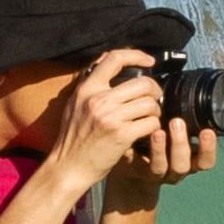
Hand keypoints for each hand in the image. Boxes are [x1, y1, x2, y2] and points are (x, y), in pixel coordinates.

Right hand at [42, 50, 165, 195]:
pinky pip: (150, 123)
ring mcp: (111, 117)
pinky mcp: (121, 135)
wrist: (68, 168)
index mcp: (87, 89)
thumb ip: (90, 87)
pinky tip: (147, 131)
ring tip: (150, 117)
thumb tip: (108, 66)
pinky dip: (154, 127)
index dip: (136, 55)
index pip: (114, 58)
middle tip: (154, 98)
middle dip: (155, 90)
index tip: (149, 61)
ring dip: (155, 111)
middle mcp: (99, 100)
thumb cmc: (72, 140)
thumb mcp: (74, 105)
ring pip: (149, 103)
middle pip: (142, 83)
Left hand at [108, 115, 218, 190]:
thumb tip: (179, 81)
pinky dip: (148, 151)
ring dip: (164, 148)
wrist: (131, 161)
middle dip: (182, 144)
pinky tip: (141, 137)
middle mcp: (176, 167)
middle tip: (177, 122)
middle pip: (187, 164)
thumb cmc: (154, 139)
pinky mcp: (140, 171)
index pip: (206, 159)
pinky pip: (146, 166)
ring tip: (158, 130)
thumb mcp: (169, 129)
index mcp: (188, 158)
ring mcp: (159, 172)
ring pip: (168, 167)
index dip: (209, 148)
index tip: (208, 131)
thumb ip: (178, 116)